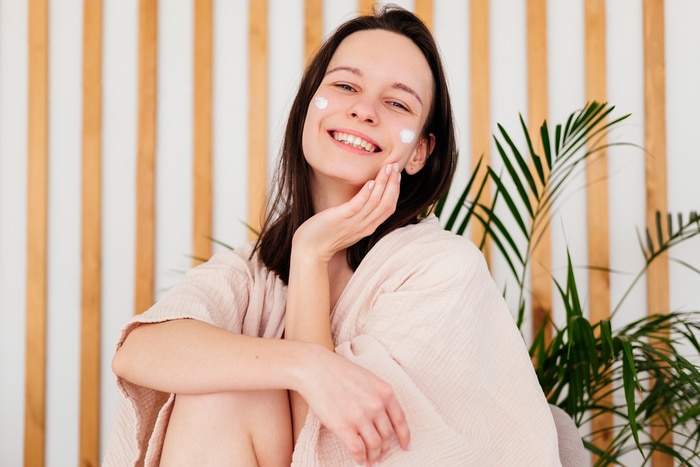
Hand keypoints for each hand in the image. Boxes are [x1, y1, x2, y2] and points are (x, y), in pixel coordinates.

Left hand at [293, 163, 400, 261]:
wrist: (310, 250)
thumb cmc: (326, 235)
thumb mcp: (348, 225)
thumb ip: (358, 215)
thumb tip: (364, 197)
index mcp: (368, 227)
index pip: (389, 208)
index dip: (395, 190)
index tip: (396, 175)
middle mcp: (365, 226)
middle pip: (387, 204)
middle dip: (393, 184)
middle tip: (395, 166)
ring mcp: (354, 223)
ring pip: (376, 202)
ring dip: (383, 183)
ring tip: (387, 168)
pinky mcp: (341, 219)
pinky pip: (358, 206)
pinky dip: (366, 194)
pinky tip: (370, 182)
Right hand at [298, 345, 410, 464]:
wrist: (315, 369)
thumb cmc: (339, 371)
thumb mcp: (368, 378)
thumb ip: (378, 396)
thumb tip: (382, 419)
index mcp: (385, 392)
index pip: (400, 420)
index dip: (404, 436)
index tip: (405, 446)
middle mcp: (376, 405)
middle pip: (387, 435)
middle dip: (385, 448)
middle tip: (380, 454)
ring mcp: (360, 416)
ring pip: (375, 446)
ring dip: (374, 456)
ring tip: (370, 460)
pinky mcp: (343, 426)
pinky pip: (358, 450)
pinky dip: (360, 458)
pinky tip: (359, 460)